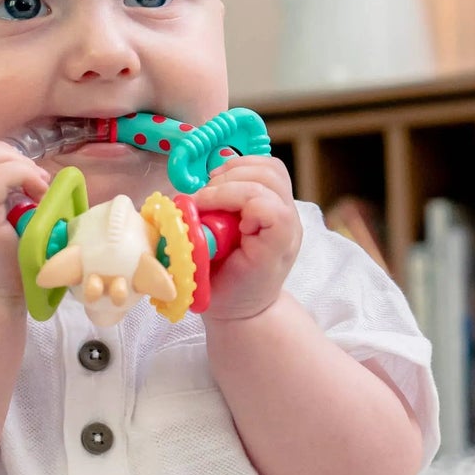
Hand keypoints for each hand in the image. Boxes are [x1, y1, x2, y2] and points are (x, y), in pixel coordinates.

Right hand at [198, 152, 300, 323]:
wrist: (249, 307)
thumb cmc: (228, 296)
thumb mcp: (210, 281)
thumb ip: (199, 250)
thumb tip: (186, 214)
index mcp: (276, 247)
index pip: (266, 206)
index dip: (230, 200)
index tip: (204, 215)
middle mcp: (288, 225)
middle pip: (267, 179)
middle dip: (226, 183)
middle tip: (201, 201)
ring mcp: (287, 211)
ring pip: (270, 169)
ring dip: (235, 170)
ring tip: (212, 187)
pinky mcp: (278, 201)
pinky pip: (267, 170)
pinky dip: (242, 167)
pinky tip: (223, 182)